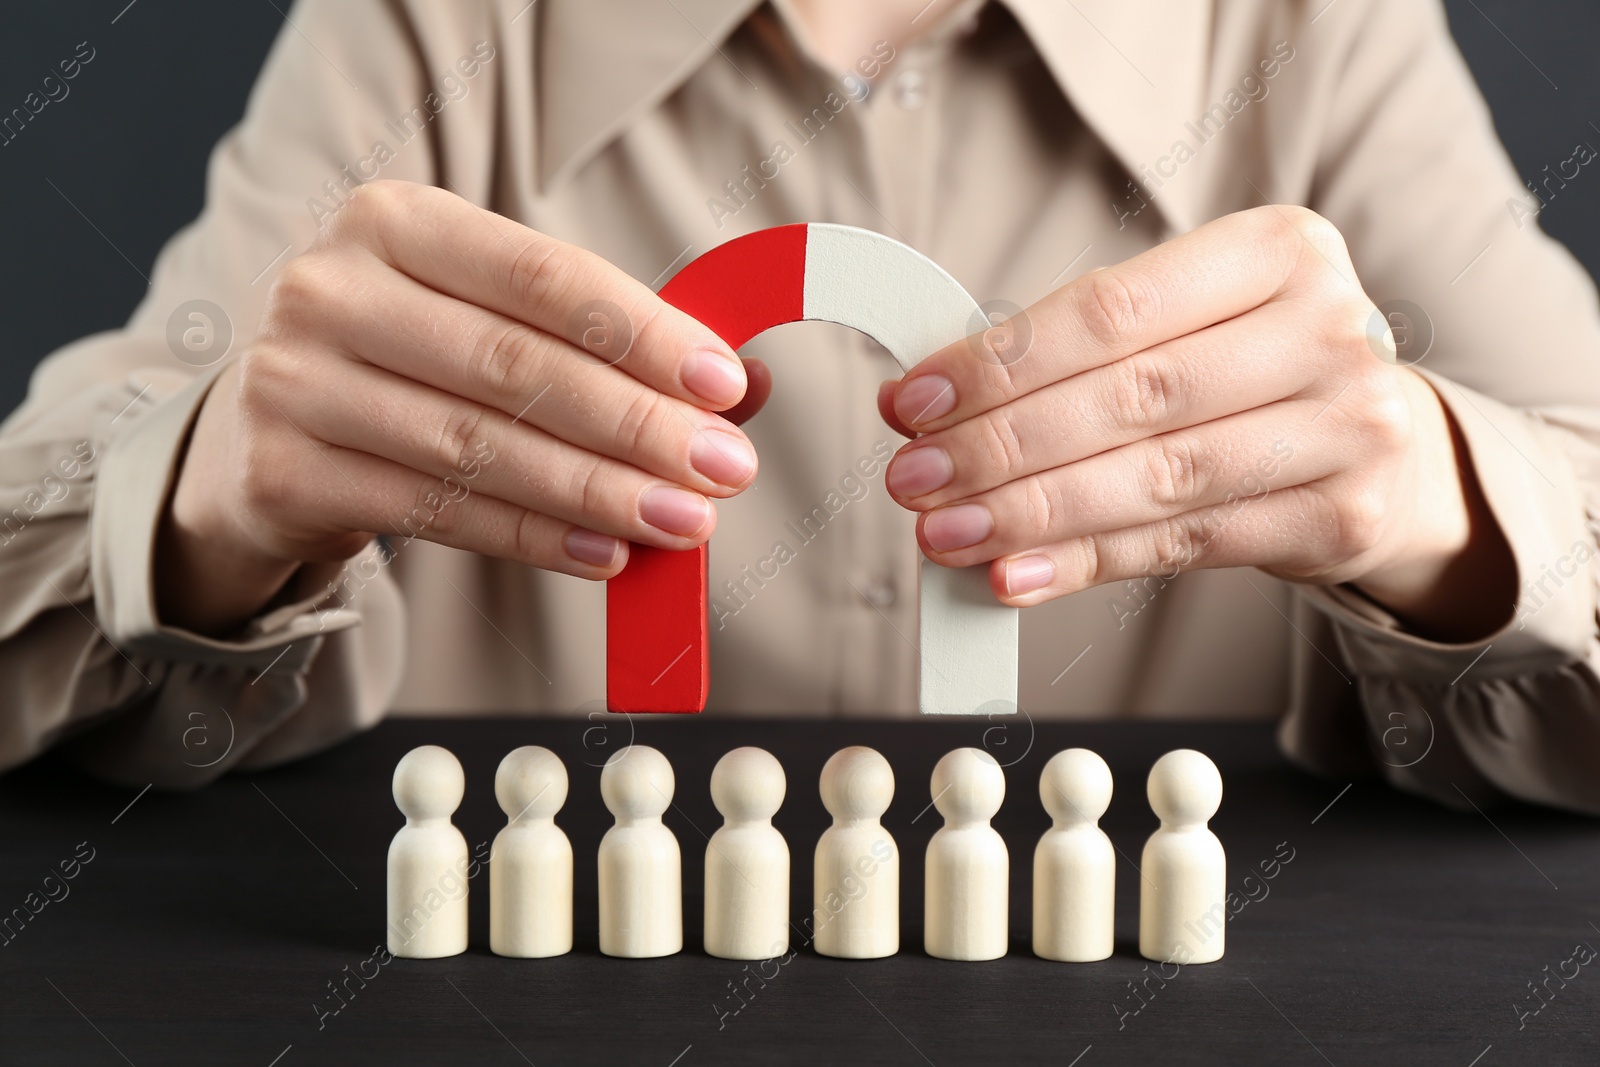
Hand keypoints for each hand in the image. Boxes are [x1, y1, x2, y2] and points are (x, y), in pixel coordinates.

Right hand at [158, 180, 770, 633]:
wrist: (258, 436)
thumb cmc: (411, 366)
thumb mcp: (491, 325)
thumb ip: (607, 347)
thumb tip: (746, 390)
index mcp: (395, 221)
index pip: (543, 276)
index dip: (644, 334)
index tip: (727, 386)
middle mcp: (330, 288)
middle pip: (515, 365)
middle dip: (637, 425)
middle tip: (724, 471)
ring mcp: (293, 381)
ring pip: (477, 446)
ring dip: (598, 491)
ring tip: (683, 522)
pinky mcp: (281, 473)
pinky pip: (436, 513)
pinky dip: (533, 538)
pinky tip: (605, 555)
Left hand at [879, 205, 1512, 640]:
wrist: (1387, 447)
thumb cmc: (1248, 372)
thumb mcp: (1184, 325)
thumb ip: (1077, 352)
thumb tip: (929, 401)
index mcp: (1278, 248)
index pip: (1113, 308)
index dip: (1002, 362)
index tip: (912, 401)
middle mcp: (1327, 328)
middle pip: (1130, 396)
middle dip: (1001, 444)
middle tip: (912, 478)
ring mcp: (1348, 424)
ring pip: (1155, 477)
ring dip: (1031, 513)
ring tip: (944, 533)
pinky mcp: (1343, 515)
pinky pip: (1184, 544)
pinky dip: (1086, 561)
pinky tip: (1014, 573)